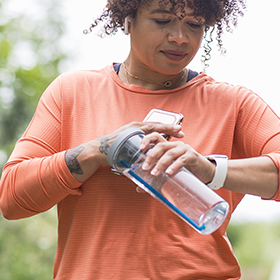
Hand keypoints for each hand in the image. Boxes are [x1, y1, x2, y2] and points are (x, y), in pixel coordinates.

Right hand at [65, 122, 184, 182]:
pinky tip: (163, 143)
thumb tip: (147, 153)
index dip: (167, 128)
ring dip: (165, 131)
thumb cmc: (111, 150)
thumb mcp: (126, 145)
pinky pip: (145, 137)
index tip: (179, 131)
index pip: (154, 126)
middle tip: (182, 132)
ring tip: (177, 134)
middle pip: (156, 126)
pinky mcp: (129, 137)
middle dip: (170, 129)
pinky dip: (155, 139)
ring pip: (152, 129)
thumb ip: (137, 146)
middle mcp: (135, 127)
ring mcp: (132, 131)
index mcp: (135, 127)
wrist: (97, 151)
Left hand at [137, 132, 215, 183]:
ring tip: (154, 174)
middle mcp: (175, 145)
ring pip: (170, 153)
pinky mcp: (192, 156)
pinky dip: (174, 166)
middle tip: (145, 168)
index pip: (155, 137)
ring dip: (160, 164)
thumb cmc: (185, 171)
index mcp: (168, 146)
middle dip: (151, 156)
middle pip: (160, 146)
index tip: (140, 149)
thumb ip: (155, 178)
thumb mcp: (168, 172)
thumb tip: (139, 188)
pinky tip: (168, 173)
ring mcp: (184, 149)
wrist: (204, 172)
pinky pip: (182, 160)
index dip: (147, 140)